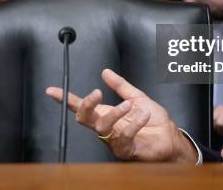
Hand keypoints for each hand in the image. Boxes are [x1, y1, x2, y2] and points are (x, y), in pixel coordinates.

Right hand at [45, 69, 197, 162]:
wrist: (171, 139)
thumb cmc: (154, 122)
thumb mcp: (136, 97)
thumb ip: (120, 86)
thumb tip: (105, 72)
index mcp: (106, 114)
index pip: (82, 106)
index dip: (65, 99)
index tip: (52, 90)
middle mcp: (106, 128)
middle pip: (84, 118)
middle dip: (86, 105)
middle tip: (96, 93)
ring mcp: (115, 140)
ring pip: (102, 127)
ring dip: (115, 113)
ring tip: (129, 105)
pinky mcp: (127, 150)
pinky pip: (123, 137)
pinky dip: (134, 123)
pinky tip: (144, 115)